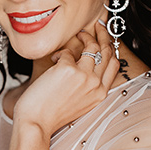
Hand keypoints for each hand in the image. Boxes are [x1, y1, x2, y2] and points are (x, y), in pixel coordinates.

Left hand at [14, 22, 118, 137]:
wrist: (36, 123)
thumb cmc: (52, 114)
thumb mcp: (79, 102)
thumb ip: (87, 85)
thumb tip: (85, 62)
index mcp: (100, 94)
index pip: (113, 64)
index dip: (110, 47)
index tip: (104, 38)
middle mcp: (96, 85)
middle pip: (106, 52)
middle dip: (103, 34)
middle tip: (97, 26)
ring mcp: (84, 76)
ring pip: (91, 47)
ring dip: (84, 37)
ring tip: (77, 36)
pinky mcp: (68, 70)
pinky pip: (68, 52)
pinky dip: (61, 53)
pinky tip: (54, 60)